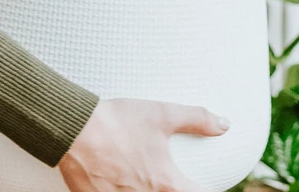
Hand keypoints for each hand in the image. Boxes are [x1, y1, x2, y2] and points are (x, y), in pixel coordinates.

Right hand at [57, 98, 228, 191]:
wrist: (73, 129)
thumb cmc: (118, 121)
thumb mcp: (162, 115)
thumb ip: (197, 119)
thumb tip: (225, 124)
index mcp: (165, 183)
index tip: (206, 187)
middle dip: (175, 191)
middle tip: (174, 182)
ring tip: (148, 181)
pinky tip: (123, 183)